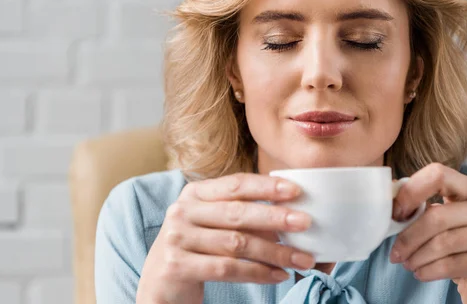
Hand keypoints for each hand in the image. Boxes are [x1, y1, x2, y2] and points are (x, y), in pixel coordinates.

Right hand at [136, 173, 314, 303]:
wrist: (160, 283)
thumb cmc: (196, 248)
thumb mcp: (212, 223)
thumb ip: (241, 214)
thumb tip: (288, 216)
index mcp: (195, 193)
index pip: (235, 184)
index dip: (266, 187)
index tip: (296, 190)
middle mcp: (183, 211)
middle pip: (237, 213)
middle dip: (275, 217)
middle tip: (305, 222)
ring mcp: (177, 238)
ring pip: (236, 244)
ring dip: (275, 252)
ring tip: (302, 259)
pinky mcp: (177, 265)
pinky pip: (227, 268)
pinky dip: (258, 273)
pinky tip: (279, 275)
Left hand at [389, 163, 466, 303]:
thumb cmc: (460, 246)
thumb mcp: (442, 221)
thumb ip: (420, 207)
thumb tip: (386, 199)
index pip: (437, 175)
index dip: (411, 192)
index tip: (396, 214)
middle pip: (437, 216)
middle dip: (409, 237)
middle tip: (395, 253)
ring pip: (444, 243)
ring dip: (417, 257)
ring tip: (407, 264)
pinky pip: (453, 264)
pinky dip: (429, 271)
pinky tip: (421, 273)